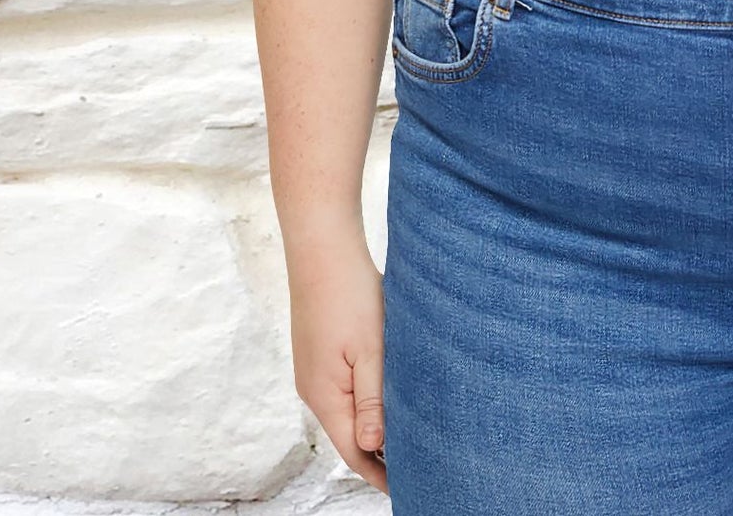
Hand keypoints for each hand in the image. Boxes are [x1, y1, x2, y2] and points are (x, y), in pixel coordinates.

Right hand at [287, 233, 388, 491]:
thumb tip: (374, 445)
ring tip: (408, 434)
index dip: (380, 472)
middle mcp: (315, 390)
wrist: (321, 247)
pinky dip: (366, 400)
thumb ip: (372, 398)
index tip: (408, 485)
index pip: (354, 451)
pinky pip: (344, 389)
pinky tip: (387, 393)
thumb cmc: (349, 293)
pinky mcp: (320, 354)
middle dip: (379, 453)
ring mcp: (315, 372)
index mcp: (325, 396)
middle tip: (417, 464)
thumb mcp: (369, 348)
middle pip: (349, 435)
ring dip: (374, 424)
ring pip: (347, 411)